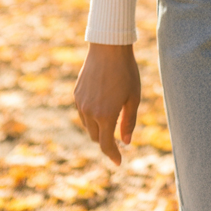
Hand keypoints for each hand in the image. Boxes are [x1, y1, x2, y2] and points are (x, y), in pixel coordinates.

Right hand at [74, 43, 140, 165]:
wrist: (108, 48)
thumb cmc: (126, 71)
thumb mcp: (133, 97)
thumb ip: (129, 122)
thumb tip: (126, 142)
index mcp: (106, 115)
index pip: (106, 145)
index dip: (113, 155)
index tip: (119, 162)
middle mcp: (90, 112)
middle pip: (96, 137)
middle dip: (106, 140)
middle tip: (117, 138)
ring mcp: (81, 103)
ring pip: (87, 125)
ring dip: (98, 128)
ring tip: (111, 119)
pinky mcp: (76, 94)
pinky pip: (83, 112)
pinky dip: (91, 116)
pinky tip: (101, 106)